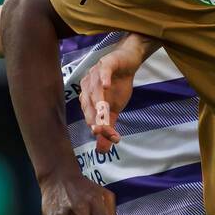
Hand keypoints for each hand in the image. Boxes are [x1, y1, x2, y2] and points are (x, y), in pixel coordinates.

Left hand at [79, 33, 155, 151]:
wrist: (128, 62)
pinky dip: (103, 78)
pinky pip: (103, 71)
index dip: (100, 128)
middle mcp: (87, 86)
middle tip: (105, 131)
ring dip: (99, 102)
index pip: (90, 117)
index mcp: (86, 99)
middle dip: (97, 118)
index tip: (114, 138)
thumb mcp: (114, 111)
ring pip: (95, 90)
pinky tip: (107, 86)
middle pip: (89, 105)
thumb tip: (102, 151)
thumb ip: (107, 129)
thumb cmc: (118, 86)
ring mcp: (94, 74)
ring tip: (105, 113)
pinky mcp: (105, 63)